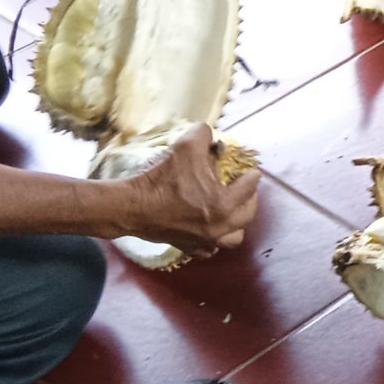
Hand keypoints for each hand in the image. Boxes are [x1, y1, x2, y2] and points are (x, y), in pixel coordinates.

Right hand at [117, 125, 259, 256]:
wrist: (132, 207)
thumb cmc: (161, 178)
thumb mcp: (186, 145)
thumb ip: (205, 135)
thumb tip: (211, 136)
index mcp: (223, 203)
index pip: (250, 187)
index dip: (252, 174)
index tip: (251, 169)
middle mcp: (219, 226)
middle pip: (247, 213)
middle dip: (249, 197)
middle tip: (244, 186)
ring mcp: (205, 241)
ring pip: (234, 236)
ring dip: (237, 222)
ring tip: (232, 208)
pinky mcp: (189, 248)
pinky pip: (211, 248)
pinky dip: (215, 239)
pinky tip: (211, 228)